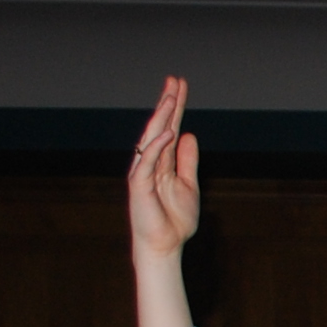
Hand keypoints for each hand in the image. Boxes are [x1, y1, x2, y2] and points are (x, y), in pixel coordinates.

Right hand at [127, 76, 201, 261]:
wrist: (165, 246)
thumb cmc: (174, 220)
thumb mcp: (188, 185)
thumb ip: (187, 161)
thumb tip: (188, 135)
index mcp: (162, 162)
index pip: (169, 127)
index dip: (175, 107)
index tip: (180, 85)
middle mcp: (150, 162)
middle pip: (159, 127)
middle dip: (167, 103)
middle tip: (174, 80)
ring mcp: (142, 172)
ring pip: (151, 138)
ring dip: (161, 117)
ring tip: (171, 97)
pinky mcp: (139, 185)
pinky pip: (147, 161)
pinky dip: (157, 145)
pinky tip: (169, 130)